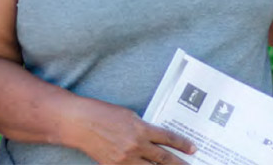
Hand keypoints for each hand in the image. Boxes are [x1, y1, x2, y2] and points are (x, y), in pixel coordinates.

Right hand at [66, 99, 194, 164]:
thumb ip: (143, 128)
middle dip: (179, 164)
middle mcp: (135, 145)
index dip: (183, 145)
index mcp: (141, 129)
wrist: (79, 122)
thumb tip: (157, 139)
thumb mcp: (128, 116)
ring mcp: (124, 159)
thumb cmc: (102, 114)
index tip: (193, 149)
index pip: (168, 138)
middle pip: (164, 159)